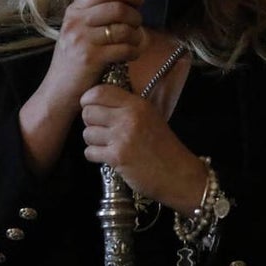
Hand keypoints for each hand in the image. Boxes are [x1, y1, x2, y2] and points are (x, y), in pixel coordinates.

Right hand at [18, 0, 143, 173]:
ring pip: (122, 28)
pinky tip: (132, 54)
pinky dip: (134, 51)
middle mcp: (75, 22)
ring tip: (136, 42)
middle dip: (135, 15)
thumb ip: (95, 16)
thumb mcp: (77, 32)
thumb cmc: (73, 62)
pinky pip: (123, 48)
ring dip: (136, 35)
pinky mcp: (91, 58)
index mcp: (73, 11)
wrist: (57, 92)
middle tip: (138, 24)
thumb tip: (125, 2)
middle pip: (117, 7)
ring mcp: (82, 40)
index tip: (137, 1)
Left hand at [81, 84, 207, 214]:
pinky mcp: (117, 157)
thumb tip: (96, 103)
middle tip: (101, 130)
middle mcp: (129, 117)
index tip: (90, 107)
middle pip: (88, 112)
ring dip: (93, 141)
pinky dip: (95, 156)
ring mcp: (122, 137)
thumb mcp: (150, 116)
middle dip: (90, 122)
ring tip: (107, 145)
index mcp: (137, 104)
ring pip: (87, 133)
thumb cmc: (164, 147)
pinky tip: (109, 157)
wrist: (178, 174)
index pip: (99, 92)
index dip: (88, 99)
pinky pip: (90, 152)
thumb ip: (127, 107)